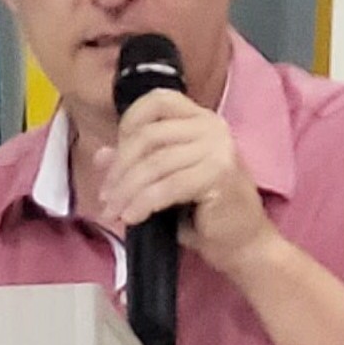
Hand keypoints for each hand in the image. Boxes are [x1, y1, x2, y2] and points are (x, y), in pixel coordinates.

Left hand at [96, 90, 280, 282]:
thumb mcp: (165, 181)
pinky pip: (167, 186)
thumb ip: (137, 163)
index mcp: (200, 119)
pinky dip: (143, 203)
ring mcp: (218, 148)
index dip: (128, 123)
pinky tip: (132, 218)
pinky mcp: (219, 174)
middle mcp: (212, 126)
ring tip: (112, 212)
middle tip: (105, 196)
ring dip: (126, 191)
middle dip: (119, 169)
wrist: (242, 243)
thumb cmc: (204, 213)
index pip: (156, 101)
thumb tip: (100, 155)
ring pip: (154, 163)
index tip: (113, 158)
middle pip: (149, 136)